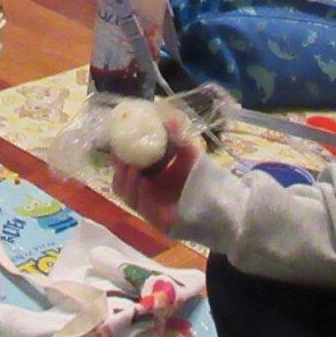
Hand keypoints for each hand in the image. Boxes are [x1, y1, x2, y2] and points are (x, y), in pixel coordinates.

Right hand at [110, 116, 199, 234]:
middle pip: (121, 185)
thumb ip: (178, 136)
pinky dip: (142, 196)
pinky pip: (145, 210)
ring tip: (131, 168)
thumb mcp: (188, 154)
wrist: (219, 202)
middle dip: (118, 172)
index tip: (116, 146)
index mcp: (147, 178)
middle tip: (119, 157)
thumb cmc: (199, 177)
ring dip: (127, 183)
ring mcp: (151, 209)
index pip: (124, 170)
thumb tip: (167, 114)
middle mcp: (145, 194)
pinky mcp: (159, 222)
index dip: (117, 160)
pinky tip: (143, 182)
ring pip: (129, 198)